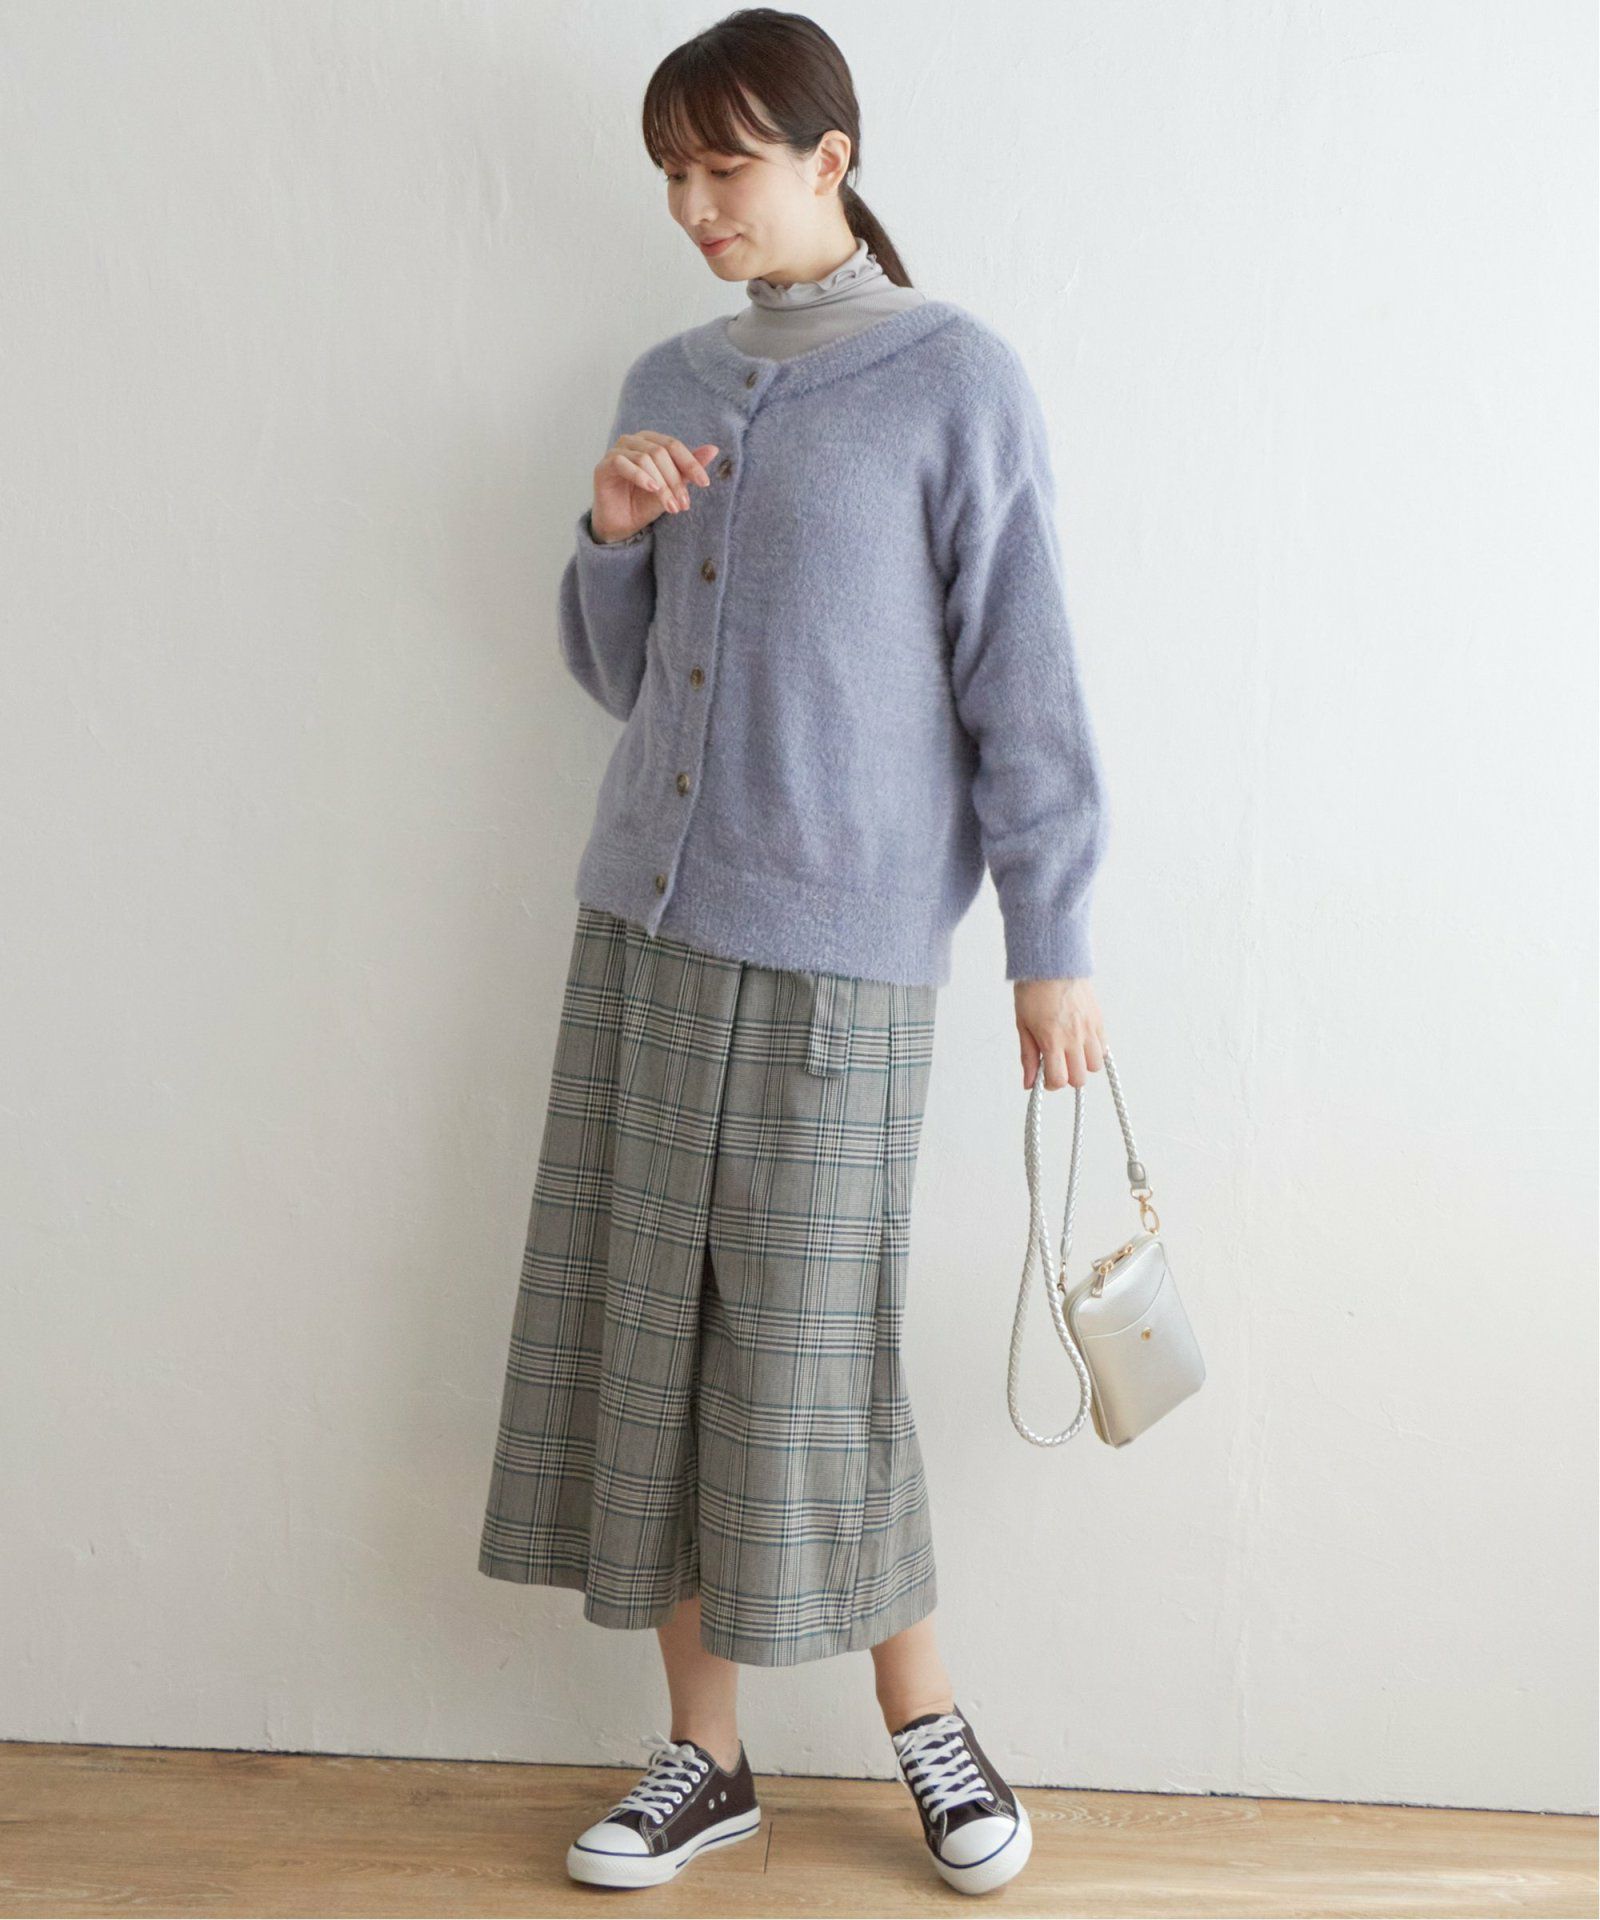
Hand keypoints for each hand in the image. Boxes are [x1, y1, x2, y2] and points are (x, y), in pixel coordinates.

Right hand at [591, 431, 718, 542]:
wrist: (623, 524)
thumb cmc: (646, 503)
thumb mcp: (673, 487)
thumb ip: (689, 468)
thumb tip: (713, 449)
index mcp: (650, 441)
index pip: (674, 446)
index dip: (691, 463)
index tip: (704, 483)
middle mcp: (633, 441)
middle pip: (660, 452)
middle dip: (675, 479)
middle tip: (684, 504)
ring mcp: (617, 451)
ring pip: (645, 458)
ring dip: (662, 484)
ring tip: (670, 506)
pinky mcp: (604, 466)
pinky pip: (623, 463)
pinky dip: (640, 476)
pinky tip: (652, 489)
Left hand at [1014, 977, 1105, 1090]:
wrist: (1052, 962)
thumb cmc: (1033, 991)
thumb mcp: (1023, 1025)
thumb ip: (1028, 1056)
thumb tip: (1029, 1083)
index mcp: (1052, 1039)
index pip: (1059, 1080)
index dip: (1050, 1083)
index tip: (1044, 1076)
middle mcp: (1074, 1037)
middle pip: (1080, 1078)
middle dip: (1068, 1076)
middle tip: (1057, 1064)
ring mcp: (1089, 1029)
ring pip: (1095, 1065)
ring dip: (1083, 1065)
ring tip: (1070, 1052)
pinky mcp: (1098, 1020)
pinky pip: (1103, 1048)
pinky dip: (1093, 1051)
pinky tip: (1081, 1042)